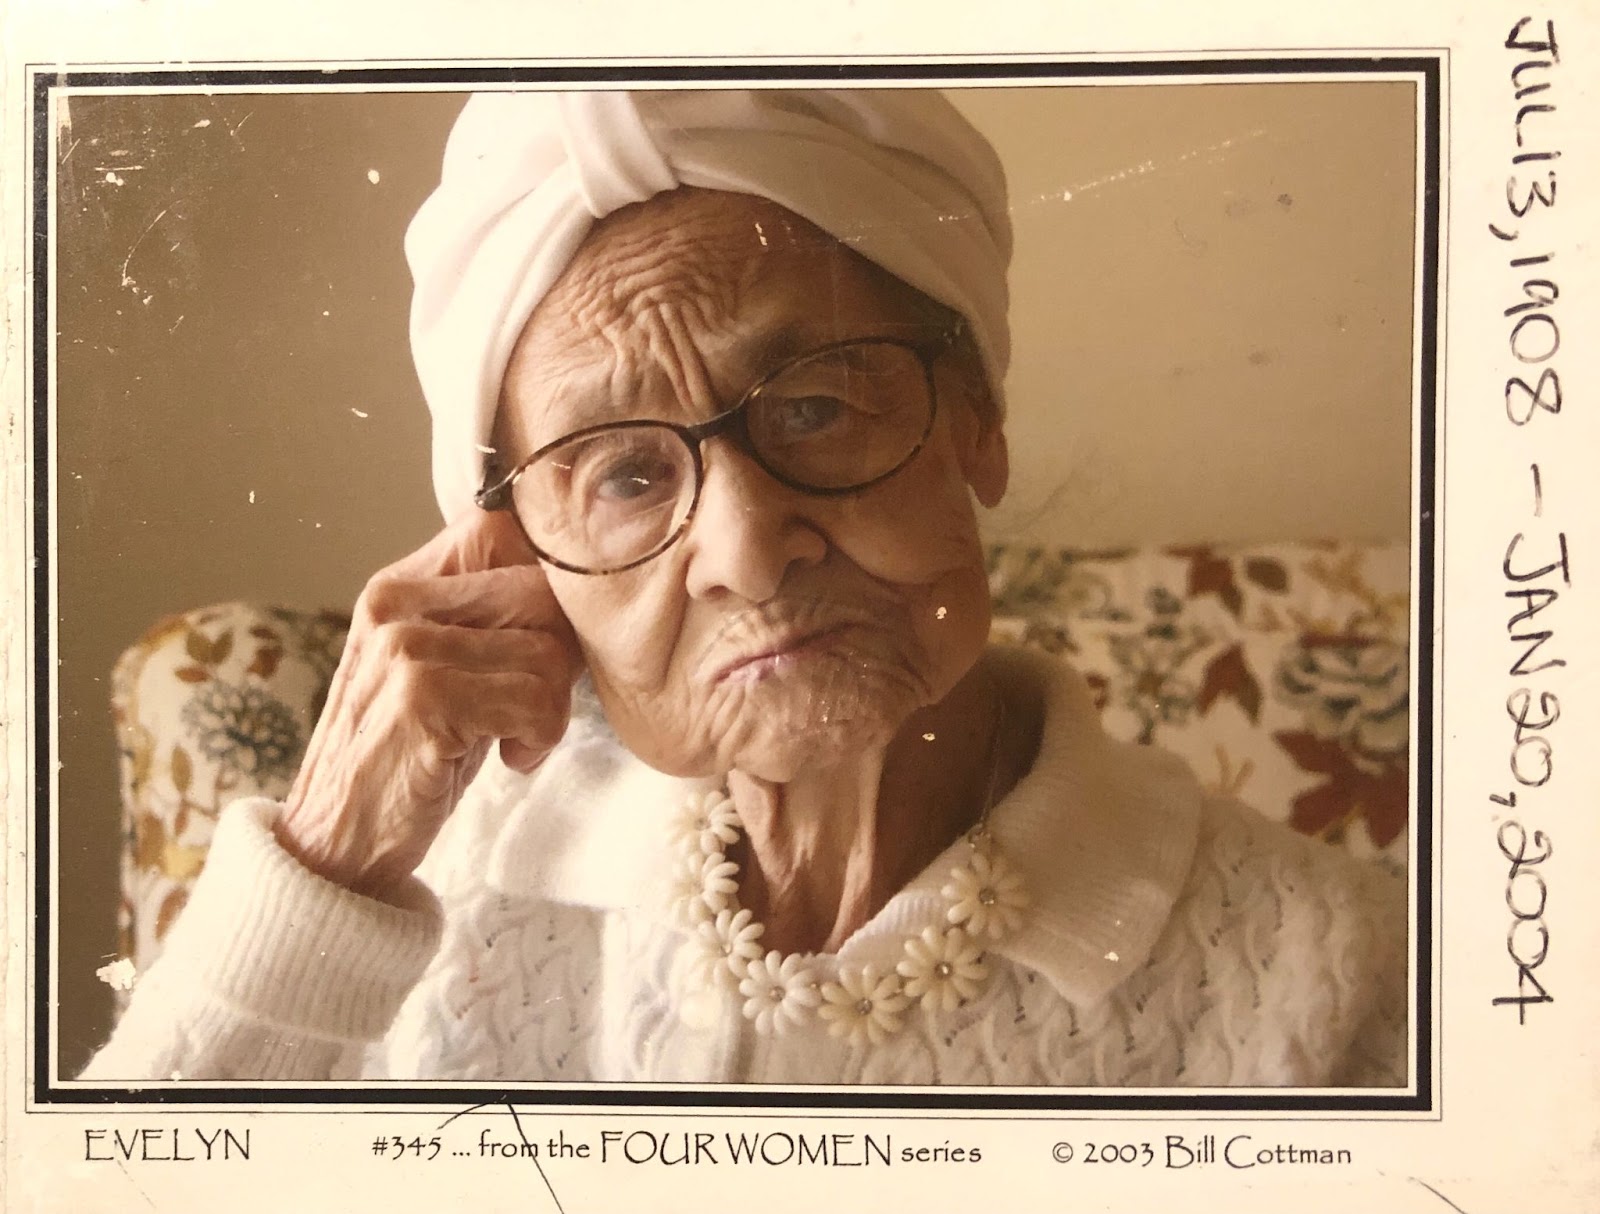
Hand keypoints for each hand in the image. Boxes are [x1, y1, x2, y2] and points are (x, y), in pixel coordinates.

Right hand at [275, 508, 579, 899]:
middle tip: (531, 707)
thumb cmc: (413, 756)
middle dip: (561, 659)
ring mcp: (406, 647)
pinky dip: (539, 739)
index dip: (553, 582)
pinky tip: (506, 758)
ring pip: (550, 651)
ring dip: (550, 710)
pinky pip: (538, 699)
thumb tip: (583, 581)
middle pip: (544, 592)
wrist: (338, 845)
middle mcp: (397, 602)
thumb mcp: (446, 669)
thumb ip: (495, 618)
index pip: (507, 527)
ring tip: (509, 738)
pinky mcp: (423, 697)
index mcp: (402, 584)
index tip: (548, 641)